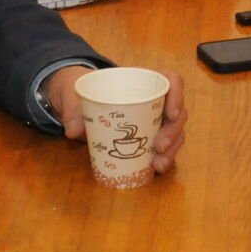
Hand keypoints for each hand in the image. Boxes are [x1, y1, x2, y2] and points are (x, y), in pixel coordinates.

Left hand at [47, 67, 187, 175]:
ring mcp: (154, 120)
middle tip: (159, 147)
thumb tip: (74, 130)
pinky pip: (165, 148)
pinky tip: (156, 169)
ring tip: (158, 165)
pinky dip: (164, 158)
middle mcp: (154, 101)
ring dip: (172, 150)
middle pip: (177, 112)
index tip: (171, 113)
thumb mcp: (72, 93)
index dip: (178, 95)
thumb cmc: (82, 90)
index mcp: (142, 82)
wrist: (75, 103)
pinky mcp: (148, 138)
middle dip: (173, 131)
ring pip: (175, 133)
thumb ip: (73, 109)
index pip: (171, 81)